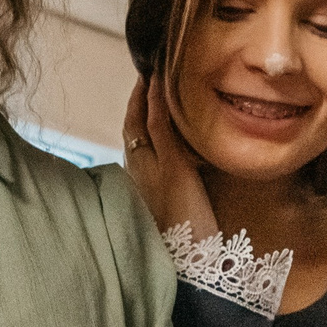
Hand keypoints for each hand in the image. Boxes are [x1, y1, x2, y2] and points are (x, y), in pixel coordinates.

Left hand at [122, 73, 216, 240]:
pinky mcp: (162, 196)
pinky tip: (175, 142)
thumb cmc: (183, 212)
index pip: (135, 115)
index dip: (142, 91)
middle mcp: (138, 169)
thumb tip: (153, 88)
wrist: (190, 261)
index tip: (151, 66)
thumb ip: (163, 128)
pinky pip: (158, 157)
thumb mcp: (174, 164)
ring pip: (146, 143)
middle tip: (158, 79)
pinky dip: (163, 140)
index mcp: (138, 157)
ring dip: (153, 121)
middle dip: (144, 103)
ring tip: (167, 102)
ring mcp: (149, 184)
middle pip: (136, 128)